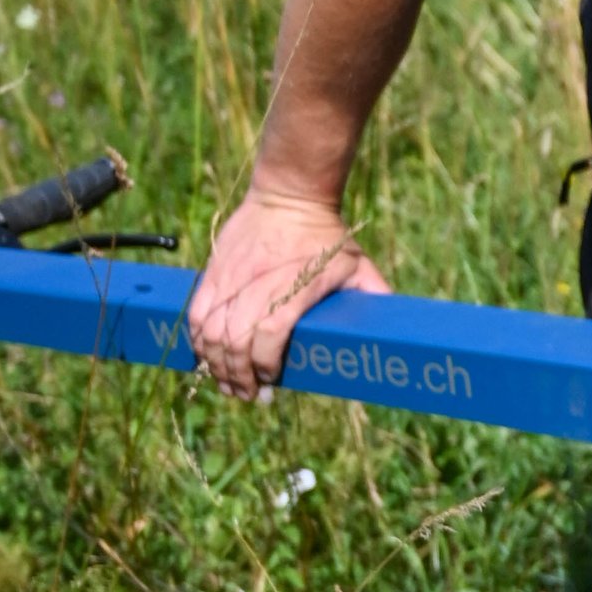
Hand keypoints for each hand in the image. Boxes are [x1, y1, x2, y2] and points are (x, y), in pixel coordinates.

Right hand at [188, 188, 388, 396]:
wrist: (290, 195)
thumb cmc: (327, 234)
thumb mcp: (357, 264)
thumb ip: (373, 294)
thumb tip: (395, 327)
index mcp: (294, 286)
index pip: (269, 334)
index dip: (265, 365)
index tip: (271, 382)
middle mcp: (258, 284)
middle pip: (235, 341)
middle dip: (237, 376)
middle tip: (248, 395)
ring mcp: (232, 278)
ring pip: (211, 331)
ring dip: (215, 363)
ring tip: (227, 383)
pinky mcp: (214, 272)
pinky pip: (196, 313)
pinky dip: (197, 340)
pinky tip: (206, 356)